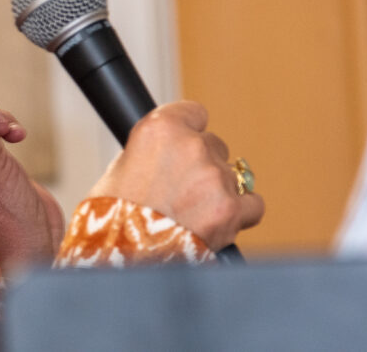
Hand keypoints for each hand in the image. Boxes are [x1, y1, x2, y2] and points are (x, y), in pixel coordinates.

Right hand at [87, 101, 264, 249]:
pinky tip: (220, 220)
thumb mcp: (120, 168)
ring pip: (232, 176)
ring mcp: (214, 177)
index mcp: (159, 129)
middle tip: (182, 189)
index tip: (186, 142)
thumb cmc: (114, 216)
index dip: (189, 130)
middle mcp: (191, 146)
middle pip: (214, 145)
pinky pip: (252, 204)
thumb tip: (166, 157)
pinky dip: (240, 212)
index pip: (194, 112)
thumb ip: (151, 153)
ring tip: (193, 213)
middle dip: (202, 165)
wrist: (123, 254)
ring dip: (217, 190)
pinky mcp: (231, 208)